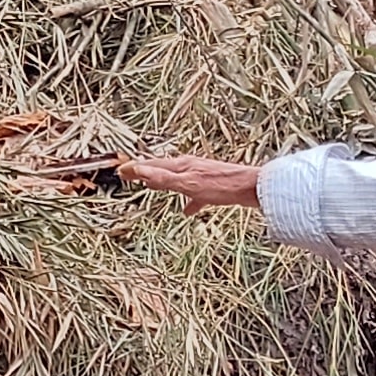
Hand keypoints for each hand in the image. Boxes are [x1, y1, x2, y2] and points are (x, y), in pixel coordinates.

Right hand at [119, 153, 268, 213]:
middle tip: (130, 175)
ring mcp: (201, 177)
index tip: (120, 171)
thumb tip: (139, 170)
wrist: (255, 188)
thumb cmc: (223, 187)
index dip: (136, 169)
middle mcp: (190, 168)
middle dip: (146, 172)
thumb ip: (164, 179)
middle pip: (162, 169)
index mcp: (182, 165)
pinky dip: (186, 200)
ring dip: (163, 183)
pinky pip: (193, 193)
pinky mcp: (213, 187)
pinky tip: (187, 210)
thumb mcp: (188, 184)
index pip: (152, 165)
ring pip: (176, 179)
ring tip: (152, 188)